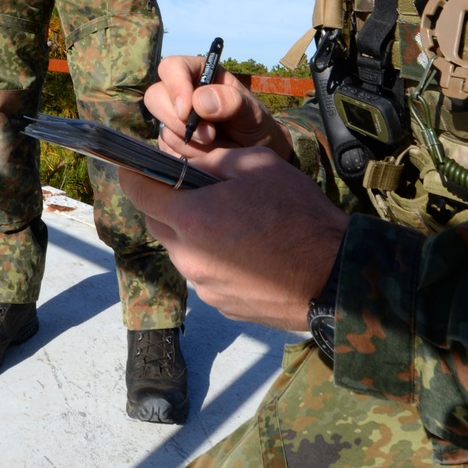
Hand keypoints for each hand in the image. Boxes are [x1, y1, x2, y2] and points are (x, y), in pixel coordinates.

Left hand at [120, 144, 347, 329]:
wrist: (334, 275)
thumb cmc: (299, 214)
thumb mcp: (258, 166)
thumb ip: (213, 162)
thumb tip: (186, 164)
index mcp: (192, 219)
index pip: (139, 193)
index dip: (133, 174)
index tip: (134, 165)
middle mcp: (190, 258)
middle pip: (157, 224)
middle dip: (165, 203)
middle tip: (191, 189)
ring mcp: (205, 286)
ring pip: (181, 251)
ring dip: (192, 233)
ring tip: (229, 220)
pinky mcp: (221, 305)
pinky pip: (204, 274)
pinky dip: (213, 259)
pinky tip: (244, 250)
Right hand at [145, 55, 293, 161]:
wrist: (254, 156)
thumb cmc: (255, 125)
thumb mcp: (252, 111)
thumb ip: (231, 101)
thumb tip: (200, 100)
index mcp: (199, 74)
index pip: (172, 67)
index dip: (175, 87)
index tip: (187, 112)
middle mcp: (181, 94)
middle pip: (155, 97)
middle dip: (178, 121)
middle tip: (208, 136)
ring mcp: (173, 120)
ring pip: (163, 129)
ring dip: (189, 143)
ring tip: (216, 145)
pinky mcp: (171, 144)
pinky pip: (167, 152)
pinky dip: (187, 158)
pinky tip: (207, 156)